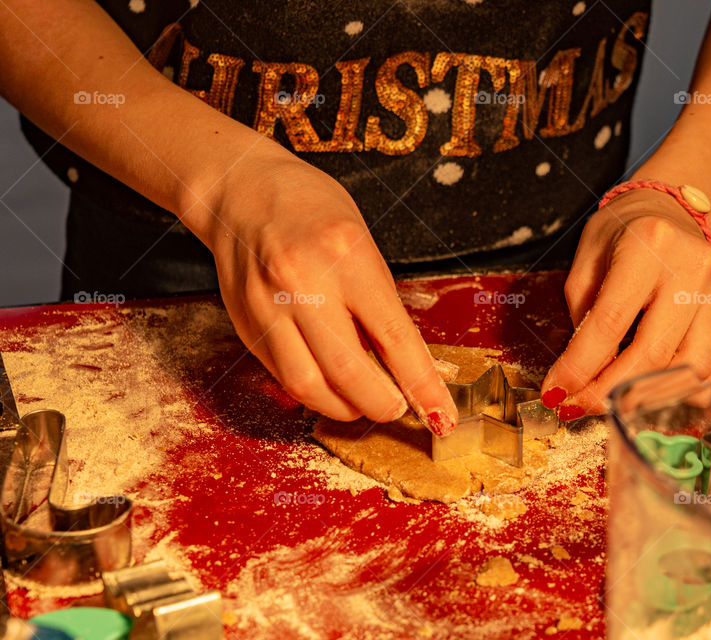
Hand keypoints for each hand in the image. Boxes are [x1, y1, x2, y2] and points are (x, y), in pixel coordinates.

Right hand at [201, 151, 457, 433]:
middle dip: (383, 405)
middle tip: (398, 408)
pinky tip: (329, 383)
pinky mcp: (245, 325)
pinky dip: (313, 391)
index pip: (395, 339)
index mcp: (347, 255)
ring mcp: (268, 306)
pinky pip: (283, 376)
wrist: (241, 188)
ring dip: (344, 407)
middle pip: (350, 375)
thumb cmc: (311, 208)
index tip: (441, 415)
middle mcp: (303, 283)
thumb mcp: (362, 242)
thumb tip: (406, 363)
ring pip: (310, 387)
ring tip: (362, 400)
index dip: (422, 387)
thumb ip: (379, 302)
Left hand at [540, 188, 710, 418]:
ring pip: (692, 368)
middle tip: (580, 406)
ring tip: (616, 402)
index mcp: (647, 246)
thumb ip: (583, 314)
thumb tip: (577, 375)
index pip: (610, 322)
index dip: (579, 367)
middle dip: (610, 391)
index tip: (557, 392)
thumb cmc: (624, 232)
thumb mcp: (588, 259)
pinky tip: (669, 398)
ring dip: (649, 397)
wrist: (673, 209)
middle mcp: (691, 269)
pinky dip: (700, 392)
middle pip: (653, 354)